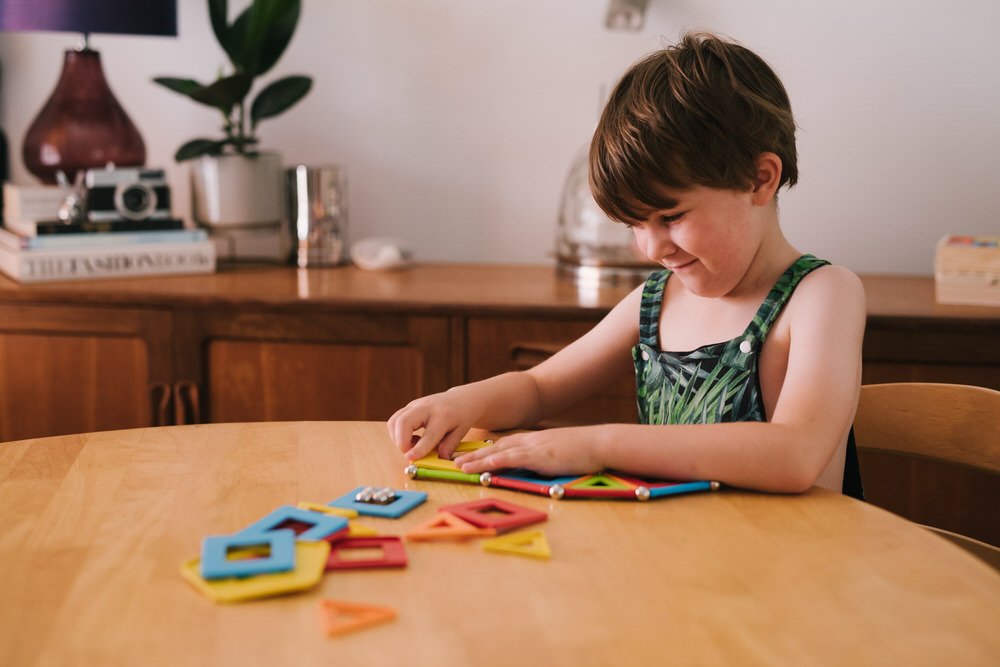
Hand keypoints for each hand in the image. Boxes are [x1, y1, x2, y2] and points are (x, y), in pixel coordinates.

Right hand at [387, 388, 484, 461]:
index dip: (418, 448)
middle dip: (401, 441)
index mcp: (443, 416)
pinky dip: (397, 432)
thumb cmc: (462, 416)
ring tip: (412, 445)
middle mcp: (426, 407)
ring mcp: (415, 405)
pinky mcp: (409, 406)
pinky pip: (395, 419)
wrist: (461, 399)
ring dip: (397, 438)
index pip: (428, 434)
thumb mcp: (461, 432)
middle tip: (409, 453)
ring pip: (395, 420)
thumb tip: (439, 459)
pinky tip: (411, 438)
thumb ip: (449, 446)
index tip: (410, 458)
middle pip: (403, 422)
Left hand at [453, 427, 603, 476]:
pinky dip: (497, 462)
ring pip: (498, 454)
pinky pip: (513, 459)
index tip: (468, 457)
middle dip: (474, 456)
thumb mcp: (556, 454)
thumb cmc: (581, 451)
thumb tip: (531, 468)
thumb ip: (540, 459)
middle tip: (455, 462)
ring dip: (477, 460)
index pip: (502, 446)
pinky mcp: (539, 456)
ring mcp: (532, 448)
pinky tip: (485, 465)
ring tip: (460, 466)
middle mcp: (527, 442)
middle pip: (494, 449)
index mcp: (531, 441)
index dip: (484, 452)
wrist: (598, 443)